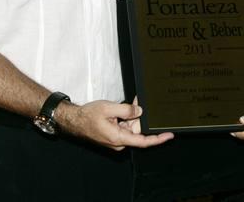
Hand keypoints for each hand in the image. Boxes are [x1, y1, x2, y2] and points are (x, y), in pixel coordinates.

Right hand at [57, 99, 173, 150]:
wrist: (74, 120)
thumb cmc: (88, 116)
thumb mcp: (109, 108)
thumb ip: (127, 110)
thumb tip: (140, 111)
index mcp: (119, 138)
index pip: (143, 141)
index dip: (157, 139)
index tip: (169, 135)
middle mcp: (119, 141)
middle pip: (137, 129)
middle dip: (138, 116)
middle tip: (136, 102)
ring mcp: (116, 139)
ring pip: (131, 126)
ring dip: (131, 115)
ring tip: (126, 104)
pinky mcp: (114, 135)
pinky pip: (125, 126)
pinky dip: (126, 117)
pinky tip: (123, 109)